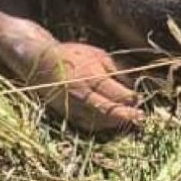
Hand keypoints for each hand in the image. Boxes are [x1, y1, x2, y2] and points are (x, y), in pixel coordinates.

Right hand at [29, 42, 144, 132]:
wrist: (40, 62)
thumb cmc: (72, 55)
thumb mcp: (98, 55)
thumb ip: (117, 70)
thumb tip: (133, 86)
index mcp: (91, 77)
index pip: (117, 95)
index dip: (131, 99)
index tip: (140, 99)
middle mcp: (81, 95)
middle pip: (109, 112)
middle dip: (127, 115)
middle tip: (140, 117)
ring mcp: (73, 107)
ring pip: (98, 122)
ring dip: (115, 123)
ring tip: (128, 120)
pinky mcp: (66, 114)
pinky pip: (87, 124)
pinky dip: (101, 125)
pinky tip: (110, 122)